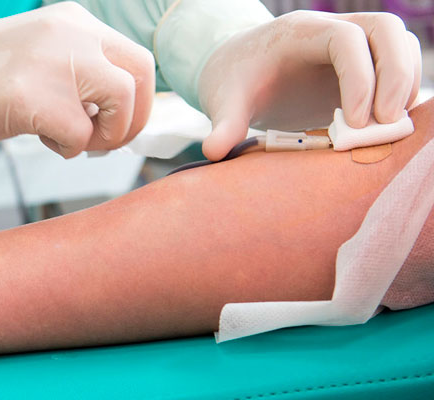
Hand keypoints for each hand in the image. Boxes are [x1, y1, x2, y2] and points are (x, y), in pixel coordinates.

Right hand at [0, 2, 154, 158]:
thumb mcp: (40, 54)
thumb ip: (78, 72)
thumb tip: (116, 115)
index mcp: (75, 23)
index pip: (137, 59)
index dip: (138, 100)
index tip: (118, 123)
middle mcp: (72, 35)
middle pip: (141, 76)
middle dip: (133, 119)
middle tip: (107, 140)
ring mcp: (54, 63)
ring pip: (120, 103)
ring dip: (105, 134)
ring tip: (71, 139)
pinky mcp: (33, 97)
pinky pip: (79, 134)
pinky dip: (68, 147)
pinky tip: (43, 139)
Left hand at [198, 10, 422, 159]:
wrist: (235, 67)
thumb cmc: (232, 81)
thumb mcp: (224, 101)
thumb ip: (224, 124)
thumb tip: (212, 151)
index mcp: (299, 32)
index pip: (345, 39)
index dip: (359, 77)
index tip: (355, 121)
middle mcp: (331, 29)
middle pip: (385, 29)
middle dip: (396, 73)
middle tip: (386, 123)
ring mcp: (351, 43)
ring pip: (398, 42)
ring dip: (405, 81)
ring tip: (391, 126)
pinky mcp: (361, 62)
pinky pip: (396, 62)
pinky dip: (402, 89)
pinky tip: (388, 124)